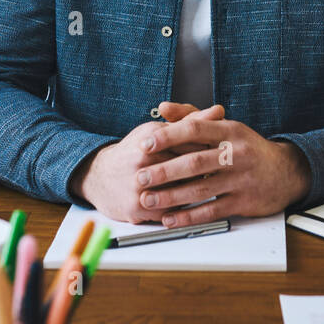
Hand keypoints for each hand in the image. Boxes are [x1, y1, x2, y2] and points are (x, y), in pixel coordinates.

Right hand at [73, 104, 222, 223]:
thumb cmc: (133, 151)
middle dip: (208, 171)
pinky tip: (191, 203)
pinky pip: (171, 212)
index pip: (192, 142)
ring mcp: (140, 186)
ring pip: (182, 192)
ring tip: (208, 187)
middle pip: (189, 168)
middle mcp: (143, 161)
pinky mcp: (137, 209)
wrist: (98, 176)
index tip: (224, 152)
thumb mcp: (157, 129)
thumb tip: (219, 110)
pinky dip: (184, 210)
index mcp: (151, 138)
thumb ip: (189, 121)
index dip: (211, 148)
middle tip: (221, 172)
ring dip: (198, 191)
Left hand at [134, 108, 312, 225]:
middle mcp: (236, 153)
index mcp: (229, 131)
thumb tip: (162, 107)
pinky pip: (212, 210)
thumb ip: (192, 116)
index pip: (195, 129)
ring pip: (201, 189)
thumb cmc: (247, 148)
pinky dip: (189, 216)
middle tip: (140, 177)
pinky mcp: (244, 202)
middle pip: (195, 162)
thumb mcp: (225, 126)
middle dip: (164, 171)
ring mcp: (241, 179)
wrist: (286, 172)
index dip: (168, 136)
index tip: (145, 144)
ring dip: (171, 196)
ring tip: (148, 200)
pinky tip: (170, 218)